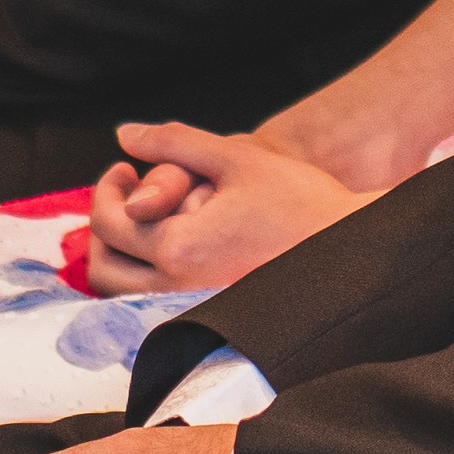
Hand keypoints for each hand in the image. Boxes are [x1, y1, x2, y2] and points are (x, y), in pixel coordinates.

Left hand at [85, 121, 370, 295]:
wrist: (350, 248)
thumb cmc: (298, 200)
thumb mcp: (236, 157)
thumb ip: (175, 142)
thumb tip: (125, 133)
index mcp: (177, 247)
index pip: (108, 223)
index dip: (106, 189)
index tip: (125, 168)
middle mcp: (176, 289)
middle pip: (103, 268)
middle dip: (103, 226)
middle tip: (126, 193)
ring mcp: (192, 311)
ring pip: (122, 296)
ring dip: (119, 256)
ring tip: (145, 221)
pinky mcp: (208, 320)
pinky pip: (150, 307)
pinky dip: (142, 280)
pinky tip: (171, 248)